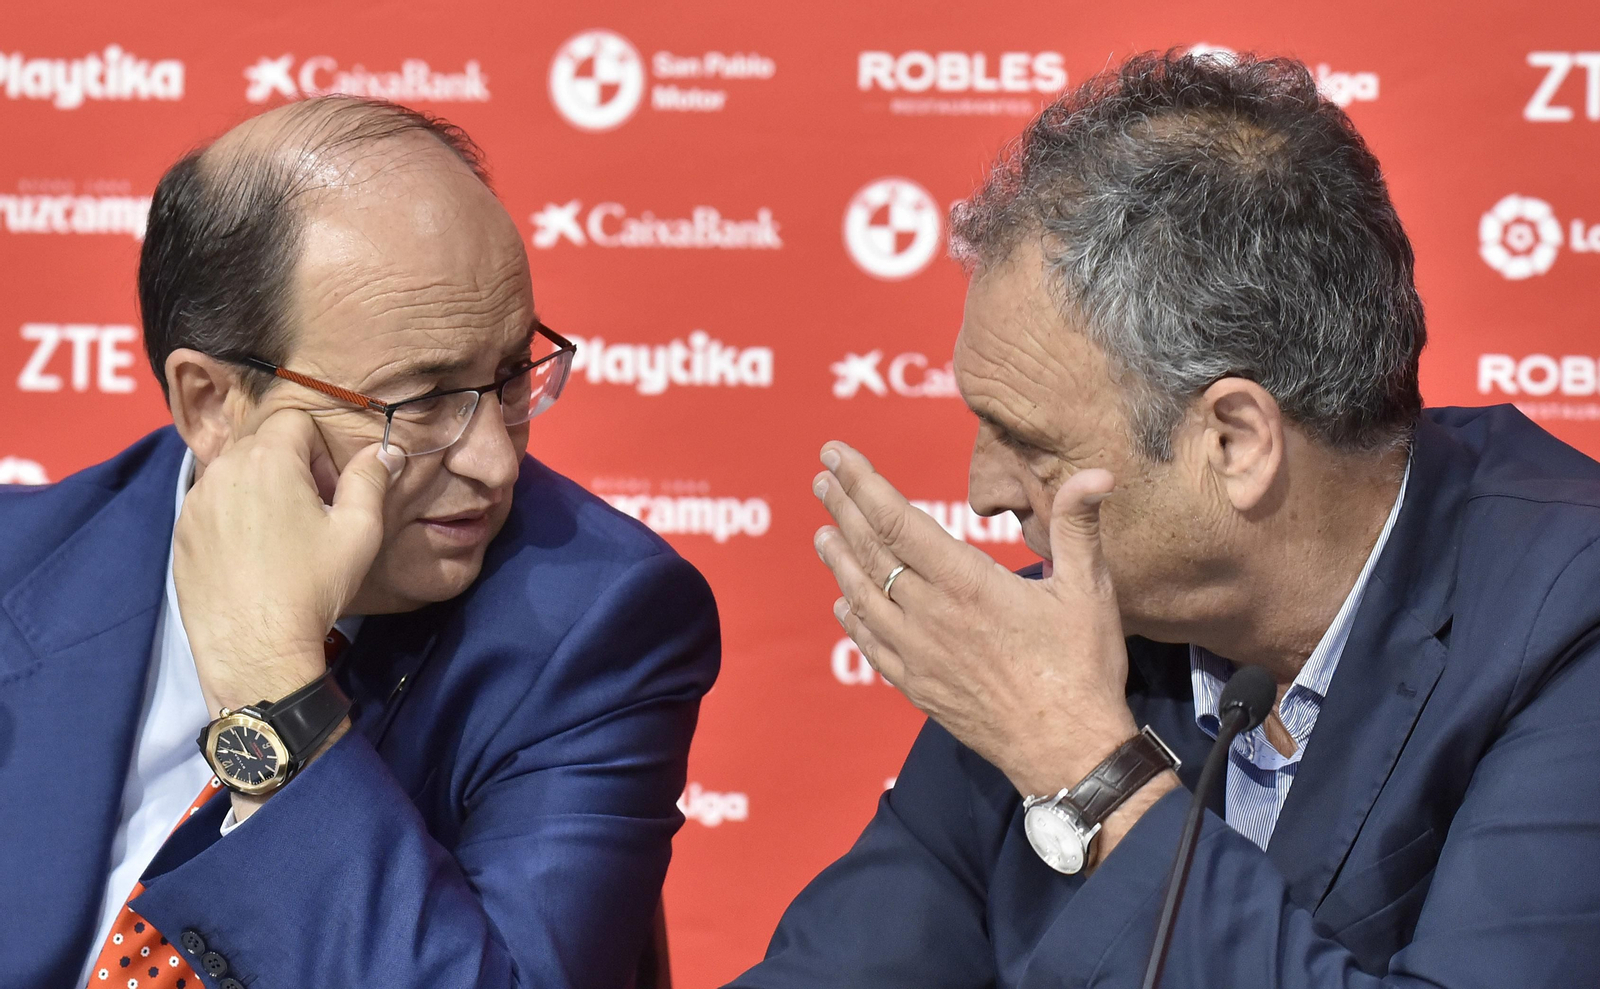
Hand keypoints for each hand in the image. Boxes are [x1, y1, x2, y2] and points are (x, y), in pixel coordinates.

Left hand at [174, 409, 401, 718]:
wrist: (255, 649)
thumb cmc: (312, 588)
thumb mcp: (358, 532)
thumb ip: (371, 480)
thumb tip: (385, 450)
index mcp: (267, 460)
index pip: (295, 421)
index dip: (320, 451)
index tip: (328, 491)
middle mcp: (222, 470)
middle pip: (261, 443)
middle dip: (289, 466)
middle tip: (310, 514)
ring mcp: (195, 503)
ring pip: (233, 473)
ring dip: (258, 489)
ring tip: (280, 537)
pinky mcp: (180, 534)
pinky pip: (210, 505)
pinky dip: (232, 517)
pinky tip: (252, 557)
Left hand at [812, 441, 1142, 798]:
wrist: (1068, 752)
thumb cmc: (1083, 667)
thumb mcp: (1090, 589)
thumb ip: (1080, 525)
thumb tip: (1098, 471)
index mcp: (966, 582)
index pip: (898, 520)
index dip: (863, 483)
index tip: (837, 455)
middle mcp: (931, 614)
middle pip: (871, 552)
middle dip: (843, 509)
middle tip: (822, 479)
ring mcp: (918, 654)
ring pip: (863, 597)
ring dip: (840, 561)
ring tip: (824, 532)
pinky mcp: (918, 687)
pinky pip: (872, 646)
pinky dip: (853, 618)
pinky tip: (843, 604)